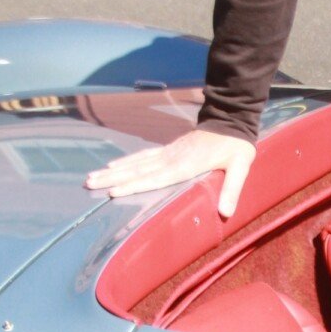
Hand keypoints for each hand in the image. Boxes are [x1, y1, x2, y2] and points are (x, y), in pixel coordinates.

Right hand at [86, 129, 256, 216]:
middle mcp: (172, 159)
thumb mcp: (241, 166)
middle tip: (89, 184)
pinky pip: (143, 156)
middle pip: (138, 171)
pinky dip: (127, 162)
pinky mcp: (169, 149)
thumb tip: (226, 212)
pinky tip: (113, 166)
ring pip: (136, 163)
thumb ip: (233, 188)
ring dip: (114, 171)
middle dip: (113, 179)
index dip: (135, 185)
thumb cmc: (236, 146)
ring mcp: (168, 153)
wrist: (231, 119)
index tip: (113, 191)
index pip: (156, 178)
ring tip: (91, 177)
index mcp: (186, 165)